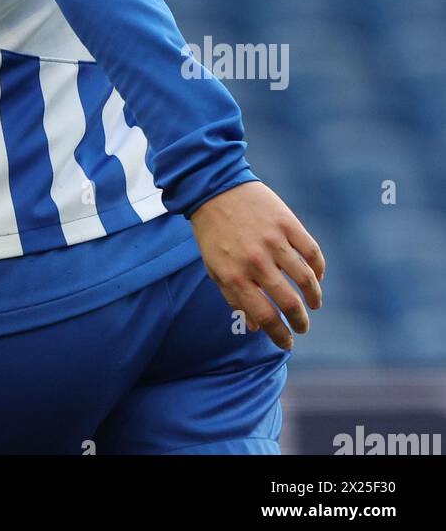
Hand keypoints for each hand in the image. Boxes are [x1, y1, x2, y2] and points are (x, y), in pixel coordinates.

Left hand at [188, 180, 324, 351]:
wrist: (214, 187)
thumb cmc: (213, 232)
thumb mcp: (214, 268)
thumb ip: (234, 298)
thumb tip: (256, 329)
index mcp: (234, 275)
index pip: (265, 317)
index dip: (280, 336)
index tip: (288, 343)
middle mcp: (255, 261)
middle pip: (289, 303)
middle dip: (300, 321)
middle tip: (303, 326)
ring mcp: (273, 241)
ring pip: (306, 279)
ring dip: (314, 297)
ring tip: (314, 304)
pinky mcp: (287, 223)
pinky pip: (312, 252)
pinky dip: (318, 268)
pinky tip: (316, 276)